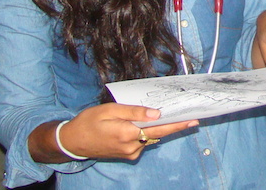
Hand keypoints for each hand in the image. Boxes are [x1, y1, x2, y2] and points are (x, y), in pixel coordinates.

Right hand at [34, 104, 197, 162]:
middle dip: (174, 126)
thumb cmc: (88, 122)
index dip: (177, 124)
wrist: (72, 142)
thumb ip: (134, 112)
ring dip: (156, 128)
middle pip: (158, 134)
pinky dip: (145, 133)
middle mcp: (132, 146)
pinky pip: (142, 142)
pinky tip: (142, 125)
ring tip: (161, 116)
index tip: (193, 120)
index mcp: (128, 133)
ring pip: (149, 137)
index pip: (159, 128)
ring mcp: (130, 153)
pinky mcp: (127, 155)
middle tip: (192, 119)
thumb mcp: (110, 110)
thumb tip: (157, 114)